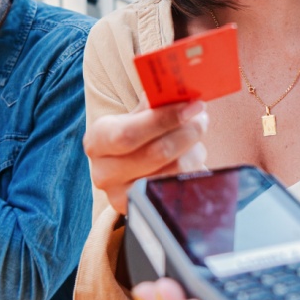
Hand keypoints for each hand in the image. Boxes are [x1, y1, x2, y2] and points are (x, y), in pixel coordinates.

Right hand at [84, 100, 208, 213]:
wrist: (127, 166)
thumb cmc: (136, 133)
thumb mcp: (136, 115)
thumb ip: (154, 103)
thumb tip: (180, 89)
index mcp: (97, 140)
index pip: (128, 133)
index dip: (164, 119)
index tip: (193, 106)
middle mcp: (104, 172)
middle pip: (156, 153)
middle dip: (187, 132)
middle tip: (202, 118)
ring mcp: (122, 196)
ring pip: (174, 171)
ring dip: (194, 150)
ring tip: (196, 136)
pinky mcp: (144, 211)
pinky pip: (180, 188)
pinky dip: (194, 168)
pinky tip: (192, 156)